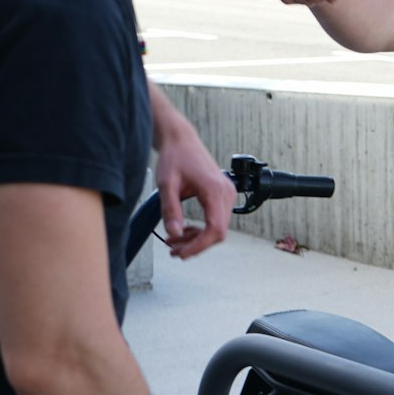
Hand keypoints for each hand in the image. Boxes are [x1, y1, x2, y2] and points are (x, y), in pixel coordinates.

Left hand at [150, 87, 235, 257]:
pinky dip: (201, 229)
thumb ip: (171, 211)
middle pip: (218, 232)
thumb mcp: (167, 185)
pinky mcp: (222, 194)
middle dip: (196, 245)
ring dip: (197, 239)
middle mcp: (226, 192)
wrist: (181, 140)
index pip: (214, 229)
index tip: (181, 254)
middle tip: (174, 251)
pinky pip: (216, 219)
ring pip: (218, 228)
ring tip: (175, 242)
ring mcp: (226, 193)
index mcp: (215, 190)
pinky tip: (184, 230)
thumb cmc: (174, 157)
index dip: (198, 246)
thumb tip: (174, 235)